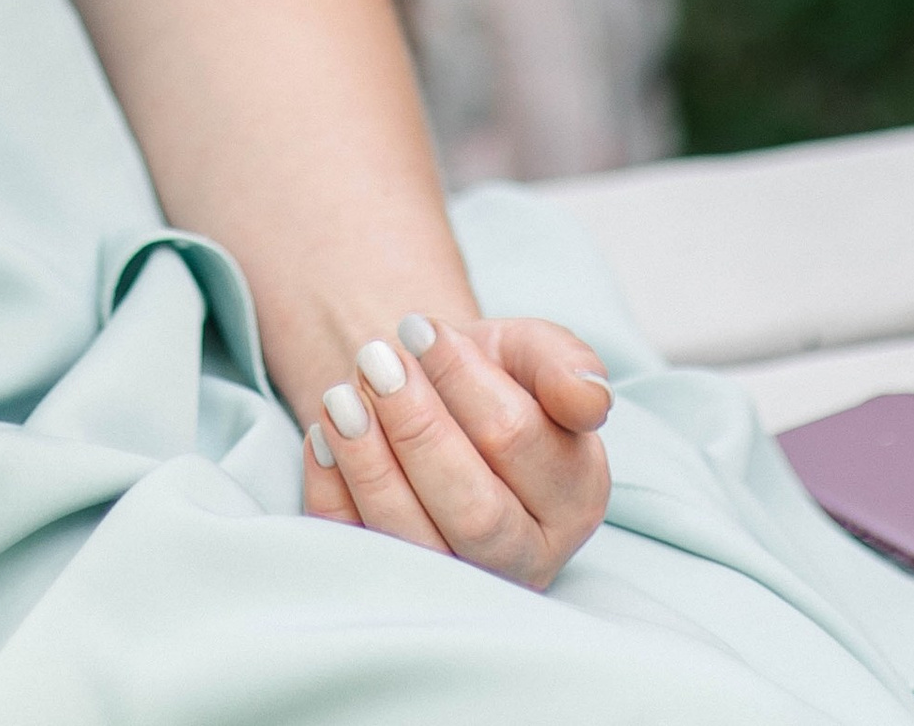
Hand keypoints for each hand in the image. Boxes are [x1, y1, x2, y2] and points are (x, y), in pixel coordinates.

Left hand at [305, 313, 611, 588]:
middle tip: (374, 360)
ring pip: (416, 544)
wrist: (434, 403)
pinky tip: (322, 437)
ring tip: (341, 395)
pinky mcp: (397, 585)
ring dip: (369, 464)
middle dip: (416, 430)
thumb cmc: (492, 379)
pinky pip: (360, 552)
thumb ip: (563, 363)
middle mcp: (528, 556)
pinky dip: (333, 495)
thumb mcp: (528, 351)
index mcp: (576, 496)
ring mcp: (462, 582)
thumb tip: (590, 398)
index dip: (461, 380)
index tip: (419, 328)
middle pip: (474, 512)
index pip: (518, 441)